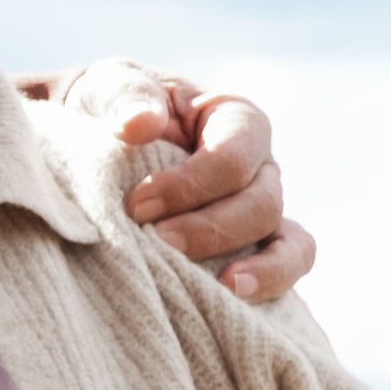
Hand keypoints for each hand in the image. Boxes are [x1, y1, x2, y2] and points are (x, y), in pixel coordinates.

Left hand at [21, 59, 314, 303]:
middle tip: (154, 243)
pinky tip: (234, 299)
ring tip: (218, 289)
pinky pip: (288, 266)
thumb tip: (140, 125)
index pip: (232, 156)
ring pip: (286, 242)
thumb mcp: (110, 90)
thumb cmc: (113, 113)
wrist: (103, 147)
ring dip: (254, 268)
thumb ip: (125, 98)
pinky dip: (272, 284)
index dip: (189, 185)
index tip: (135, 206)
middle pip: (260, 204)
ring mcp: (262, 210)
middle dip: (209, 229)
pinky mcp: (254, 247)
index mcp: (234, 120)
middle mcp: (259, 167)